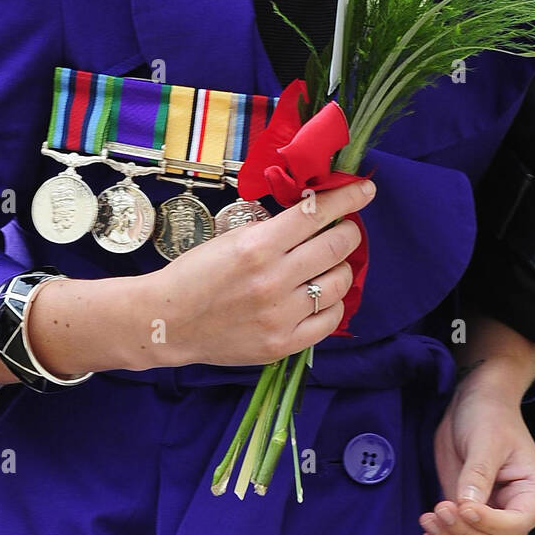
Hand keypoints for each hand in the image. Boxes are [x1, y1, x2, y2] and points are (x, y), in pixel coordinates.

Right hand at [133, 178, 374, 368]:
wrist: (169, 322)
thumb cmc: (197, 273)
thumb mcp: (232, 237)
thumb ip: (273, 230)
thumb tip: (315, 215)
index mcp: (258, 245)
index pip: (315, 213)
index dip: (347, 197)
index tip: (365, 190)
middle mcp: (274, 280)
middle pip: (336, 247)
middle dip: (348, 232)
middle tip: (345, 229)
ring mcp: (281, 316)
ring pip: (339, 284)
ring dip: (342, 268)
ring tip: (330, 265)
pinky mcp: (283, 344)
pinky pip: (328, 321)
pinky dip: (332, 304)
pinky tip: (322, 296)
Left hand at [420, 382, 534, 534]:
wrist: (474, 402)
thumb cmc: (489, 415)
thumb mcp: (486, 440)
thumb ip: (477, 476)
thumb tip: (466, 508)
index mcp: (533, 492)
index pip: (516, 525)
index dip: (488, 524)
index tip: (461, 506)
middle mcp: (516, 511)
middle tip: (439, 510)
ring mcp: (493, 518)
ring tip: (429, 520)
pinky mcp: (471, 518)